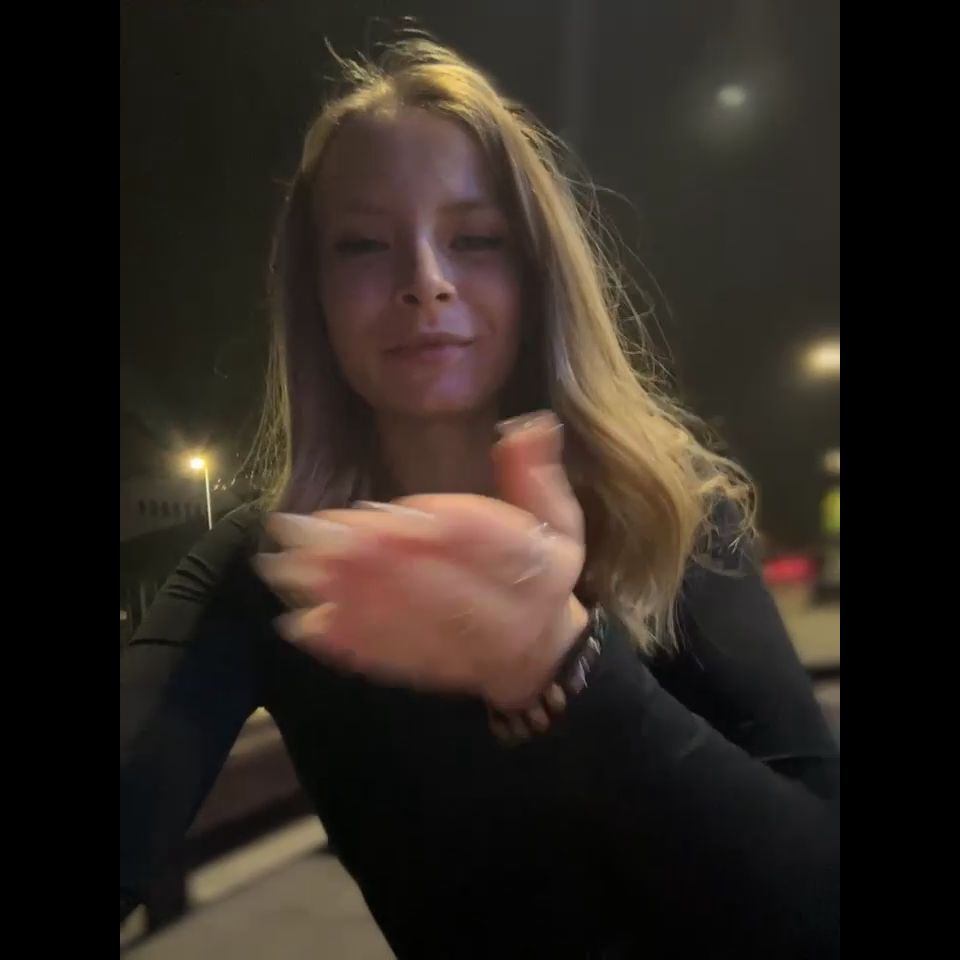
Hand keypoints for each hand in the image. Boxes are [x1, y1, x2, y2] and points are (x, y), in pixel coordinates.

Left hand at [255, 412, 587, 709]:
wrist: (535, 655)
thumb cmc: (540, 570)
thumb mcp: (557, 519)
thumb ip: (534, 473)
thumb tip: (527, 422)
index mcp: (537, 570)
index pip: (489, 543)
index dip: (438, 525)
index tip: (387, 509)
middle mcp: (502, 614)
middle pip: (434, 584)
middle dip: (372, 561)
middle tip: (315, 533)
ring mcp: (460, 646)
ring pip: (403, 621)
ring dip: (345, 597)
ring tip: (294, 568)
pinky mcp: (427, 669)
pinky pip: (388, 658)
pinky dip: (347, 643)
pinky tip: (306, 624)